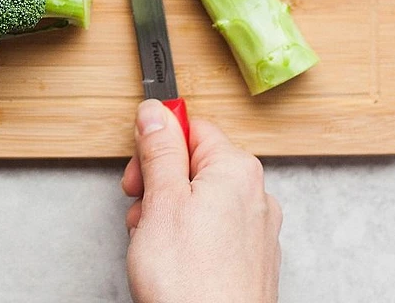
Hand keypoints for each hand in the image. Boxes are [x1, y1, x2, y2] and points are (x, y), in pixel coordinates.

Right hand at [121, 100, 281, 302]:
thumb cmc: (190, 282)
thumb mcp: (161, 200)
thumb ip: (158, 149)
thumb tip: (156, 111)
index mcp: (236, 170)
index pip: (190, 127)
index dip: (157, 145)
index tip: (139, 169)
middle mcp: (255, 195)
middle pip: (193, 163)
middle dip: (158, 182)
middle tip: (139, 207)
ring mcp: (255, 231)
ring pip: (198, 199)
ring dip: (166, 212)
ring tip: (152, 241)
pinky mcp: (250, 261)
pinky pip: (210, 229)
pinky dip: (185, 237)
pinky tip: (170, 259)